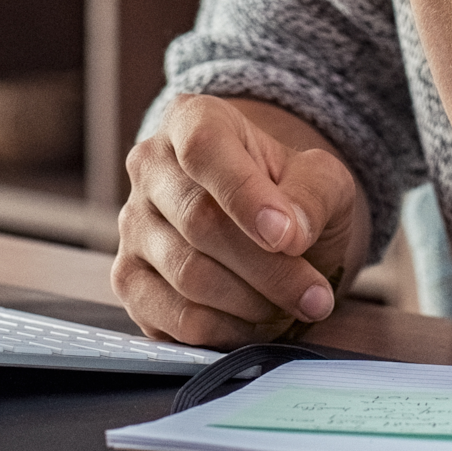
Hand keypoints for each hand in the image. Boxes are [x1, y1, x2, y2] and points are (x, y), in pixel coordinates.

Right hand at [113, 95, 370, 345]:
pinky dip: (225, 331)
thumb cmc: (291, 192)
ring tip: (293, 305)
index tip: (288, 239)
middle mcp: (149, 167)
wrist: (267, 222)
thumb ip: (312, 196)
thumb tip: (288, 234)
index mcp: (193, 120)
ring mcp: (133, 226)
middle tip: (315, 295)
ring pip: (188, 275)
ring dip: (252, 303)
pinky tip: (257, 322)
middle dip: (269, 269)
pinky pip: (173, 318)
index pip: (205, 149)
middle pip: (200, 222)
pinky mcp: (129, 280)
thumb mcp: (322, 179)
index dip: (245, 196)